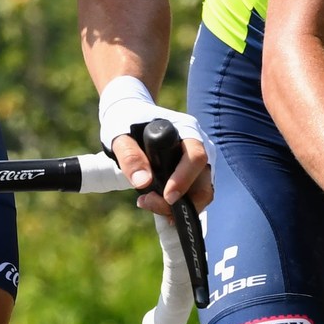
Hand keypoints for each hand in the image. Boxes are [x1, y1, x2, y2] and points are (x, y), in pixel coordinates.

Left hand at [97, 75, 212, 211]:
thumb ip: (130, 156)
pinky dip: (173, 205)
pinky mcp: (192, 176)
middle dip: (180, 202)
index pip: (196, 157)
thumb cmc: (126, 121)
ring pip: (199, 194)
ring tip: (145, 202)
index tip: (167, 196)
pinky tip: (151, 202)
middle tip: (148, 203)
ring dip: (175, 207)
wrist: (130, 117)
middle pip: (203, 183)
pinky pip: (190, 197)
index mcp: (187, 130)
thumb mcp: (121, 135)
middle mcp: (200, 147)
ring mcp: (198, 163)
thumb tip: (143, 182)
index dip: (184, 179)